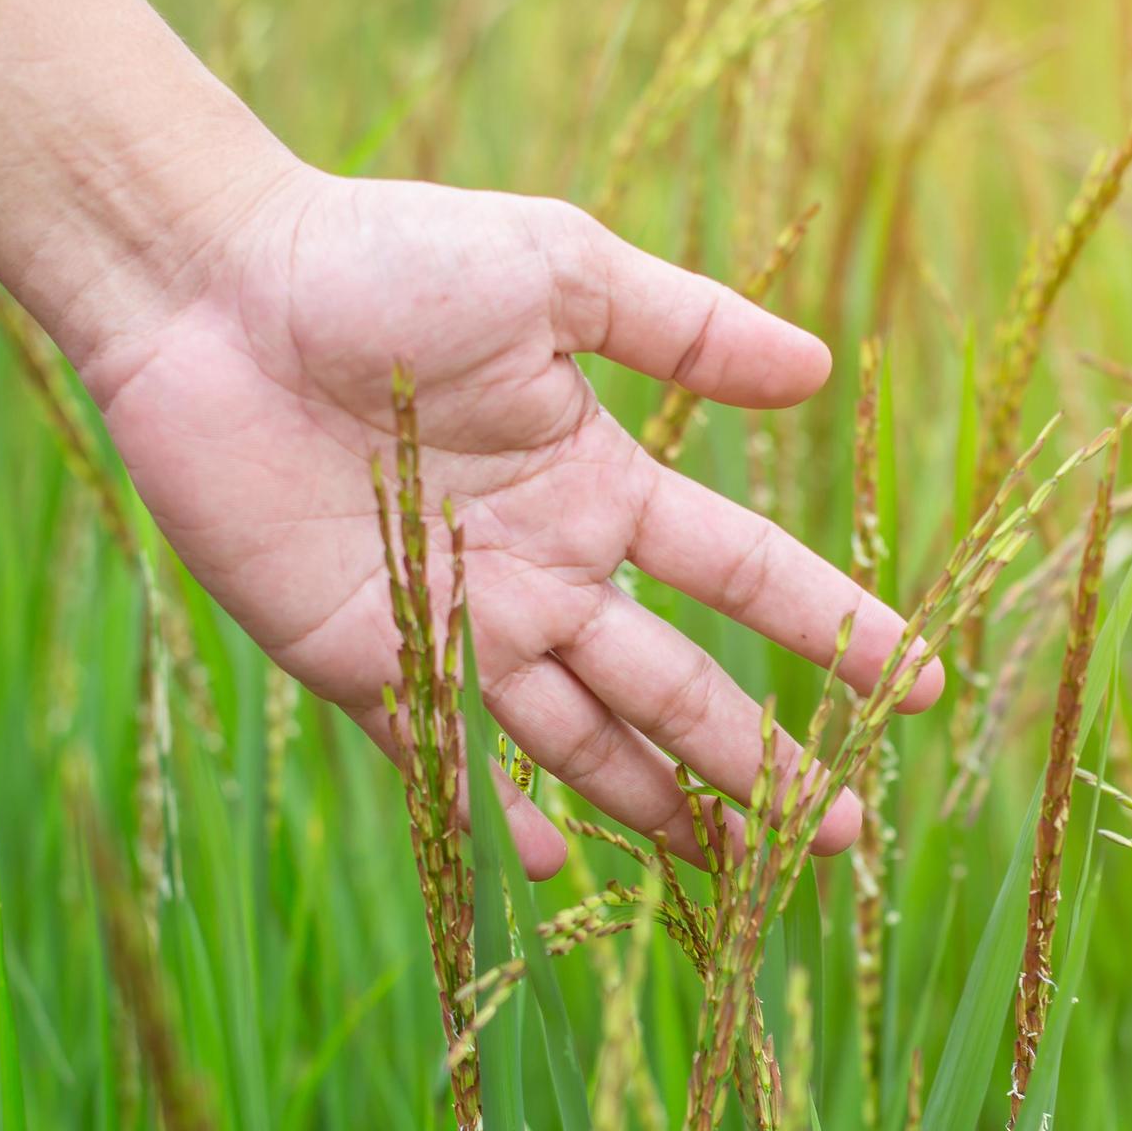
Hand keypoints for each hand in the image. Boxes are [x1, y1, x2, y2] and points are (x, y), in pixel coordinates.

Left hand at [82, 162, 943, 878]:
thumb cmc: (382, 257)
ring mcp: (456, 620)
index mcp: (598, 480)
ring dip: (659, 801)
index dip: (834, 628)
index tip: (919, 686)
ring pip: (581, 736)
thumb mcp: (557, 272)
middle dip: (764, 760)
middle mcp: (542, 567)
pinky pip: (443, 751)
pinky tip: (556, 864)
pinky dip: (496, 809)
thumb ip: (685, 328)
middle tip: (846, 836)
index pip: (743, 573)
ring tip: (736, 873)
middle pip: (676, 684)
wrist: (212, 291)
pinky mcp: (362, 654)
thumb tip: (819, 371)